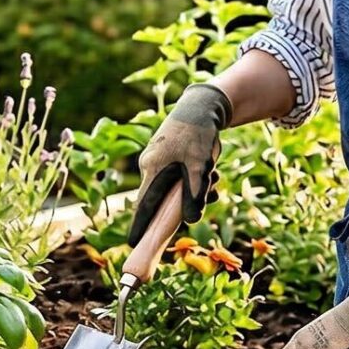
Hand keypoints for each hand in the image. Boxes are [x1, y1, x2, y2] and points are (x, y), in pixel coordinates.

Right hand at [133, 83, 229, 236]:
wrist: (201, 105)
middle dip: (185, 203)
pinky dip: (194, 178)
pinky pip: (178, 175)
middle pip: (162, 198)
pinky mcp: (167, 155)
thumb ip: (195, 195)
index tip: (133, 243)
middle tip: (209, 194)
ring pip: (174, 186)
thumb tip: (191, 220)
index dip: (140, 226)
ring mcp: (158, 160)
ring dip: (196, 188)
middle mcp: (150, 166)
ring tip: (215, 178)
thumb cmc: (198, 134)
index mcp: (152, 170)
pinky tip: (212, 171)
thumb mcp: (200, 166)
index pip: (143, 206)